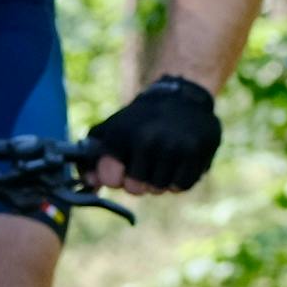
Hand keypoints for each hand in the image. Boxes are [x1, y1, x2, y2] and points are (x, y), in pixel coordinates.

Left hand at [86, 74, 220, 193]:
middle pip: (135, 189)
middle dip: (138, 181)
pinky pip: (181, 186)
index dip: (115, 177)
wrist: (182, 97)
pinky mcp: (197, 154)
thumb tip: (89, 187)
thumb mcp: (113, 129)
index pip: (111, 178)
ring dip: (158, 180)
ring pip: (159, 189)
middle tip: (143, 163)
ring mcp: (175, 148)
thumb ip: (93, 159)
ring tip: (161, 159)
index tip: (120, 168)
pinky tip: (177, 161)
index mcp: (122, 133)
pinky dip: (178, 179)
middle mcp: (148, 140)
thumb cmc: (141, 120)